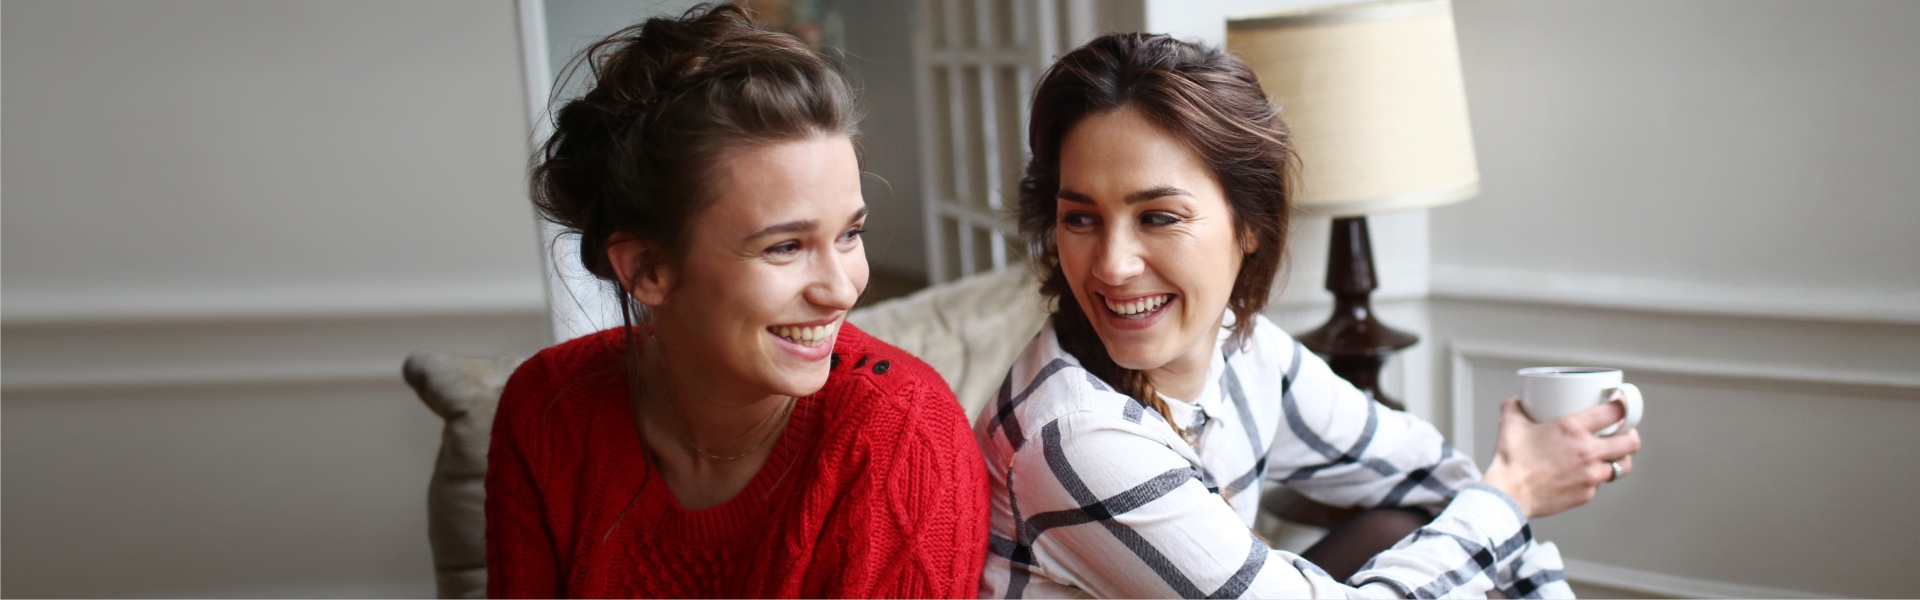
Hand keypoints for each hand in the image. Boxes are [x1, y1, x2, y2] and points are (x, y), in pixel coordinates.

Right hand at [1480, 397, 1641, 518]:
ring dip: (1620, 459)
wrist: (1508, 494)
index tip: (1620, 405)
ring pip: (1623, 466)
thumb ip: (1515, 407)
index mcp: (1573, 429)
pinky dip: (1596, 477)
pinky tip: (1585, 473)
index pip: (1614, 412)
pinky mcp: (1587, 493)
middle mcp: (1588, 451)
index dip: (1622, 407)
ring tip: (1612, 455)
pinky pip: (1600, 483)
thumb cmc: (1511, 460)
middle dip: (1631, 435)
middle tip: (1623, 432)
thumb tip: (1518, 401)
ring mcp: (1590, 475)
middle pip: (1630, 442)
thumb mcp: (1510, 424)